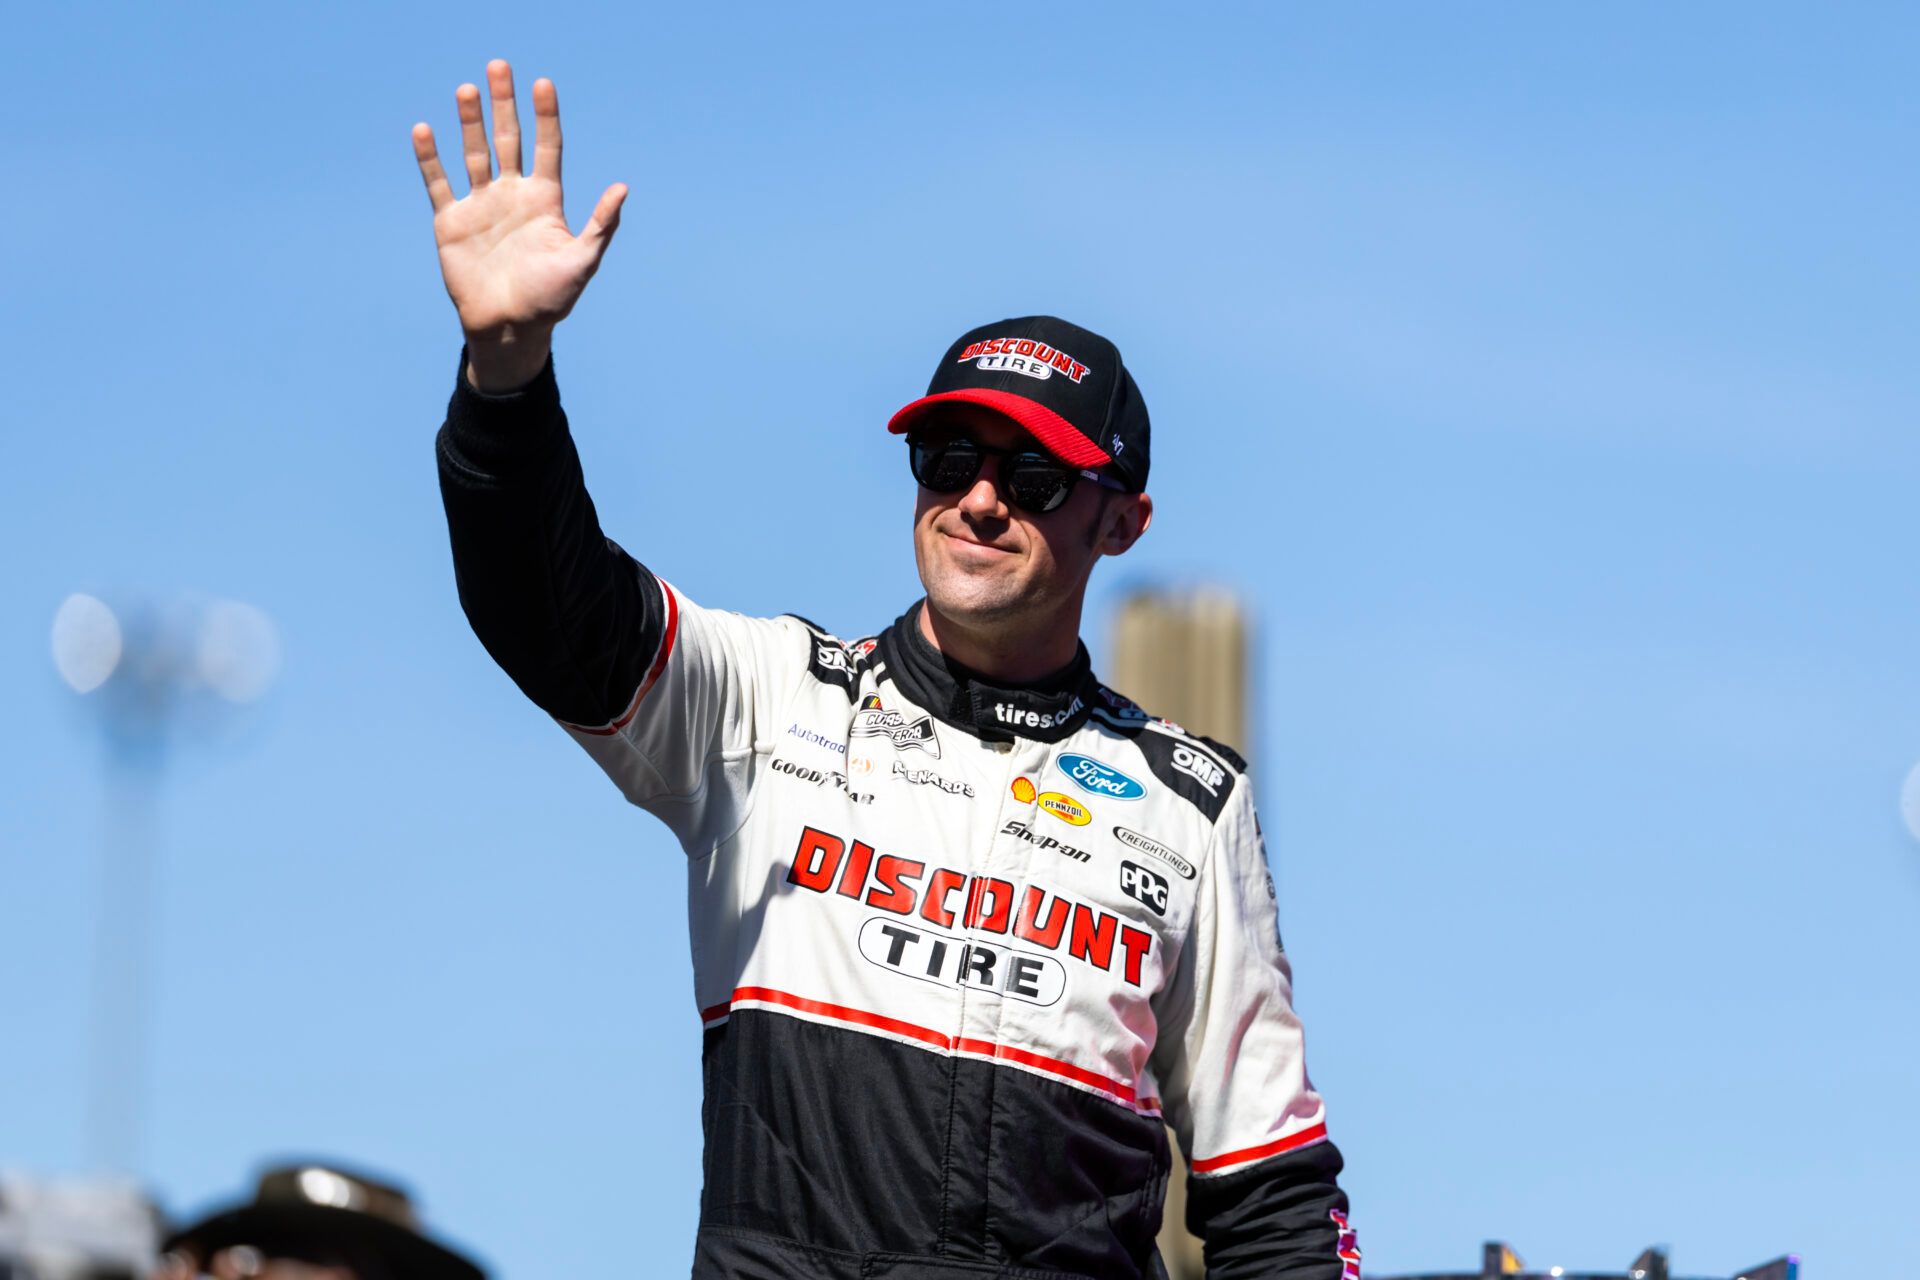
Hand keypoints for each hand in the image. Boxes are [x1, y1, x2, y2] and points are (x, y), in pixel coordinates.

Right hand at [412, 59, 626, 390]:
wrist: (510, 328)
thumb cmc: (551, 300)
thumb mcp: (582, 262)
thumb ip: (600, 225)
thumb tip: (623, 188)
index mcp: (545, 201)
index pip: (546, 148)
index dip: (545, 116)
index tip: (543, 84)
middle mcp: (513, 196)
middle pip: (508, 139)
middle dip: (504, 104)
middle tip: (499, 66)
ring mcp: (481, 206)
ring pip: (474, 153)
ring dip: (470, 122)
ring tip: (467, 89)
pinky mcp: (452, 222)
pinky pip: (439, 183)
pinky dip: (430, 158)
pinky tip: (424, 129)